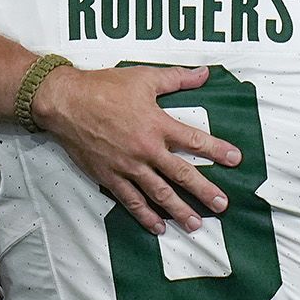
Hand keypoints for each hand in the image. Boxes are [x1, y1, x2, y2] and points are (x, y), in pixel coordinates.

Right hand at [31, 65, 242, 235]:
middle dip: (205, 191)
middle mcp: (145, 149)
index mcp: (156, 124)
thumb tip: (204, 73)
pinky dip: (145, 215)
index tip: (235, 160)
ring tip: (196, 224)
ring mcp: (127, 166)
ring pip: (158, 194)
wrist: (64, 102)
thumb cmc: (103, 87)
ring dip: (179, 210)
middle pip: (181, 174)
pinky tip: (158, 226)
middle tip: (223, 205)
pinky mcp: (109, 177)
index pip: (194, 141)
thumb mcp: (143, 77)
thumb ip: (176, 78)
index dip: (217, 150)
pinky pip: (131, 200)